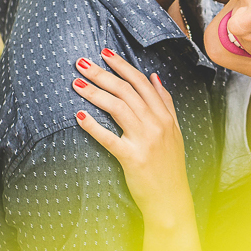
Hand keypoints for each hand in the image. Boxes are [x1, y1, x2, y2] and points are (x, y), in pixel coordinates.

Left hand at [72, 49, 188, 217]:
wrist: (171, 197)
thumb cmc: (169, 164)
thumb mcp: (174, 130)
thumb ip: (165, 103)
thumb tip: (154, 77)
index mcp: (165, 116)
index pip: (142, 83)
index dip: (123, 66)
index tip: (105, 54)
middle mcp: (156, 125)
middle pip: (126, 91)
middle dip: (103, 74)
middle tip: (81, 63)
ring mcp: (145, 141)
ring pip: (118, 108)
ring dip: (95, 93)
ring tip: (76, 83)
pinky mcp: (132, 157)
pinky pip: (109, 138)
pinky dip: (93, 126)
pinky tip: (79, 116)